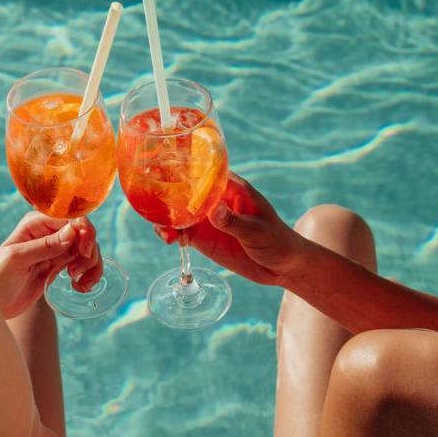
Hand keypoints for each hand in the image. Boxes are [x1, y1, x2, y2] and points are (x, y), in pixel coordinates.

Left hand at [0, 212, 102, 317]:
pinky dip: (89, 274)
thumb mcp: (17, 259)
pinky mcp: (60, 265)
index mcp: (36, 223)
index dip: (84, 232)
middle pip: (84, 233)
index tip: (84, 253)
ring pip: (88, 249)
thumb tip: (72, 232)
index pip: (71, 218)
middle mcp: (48, 232)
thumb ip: (44, 246)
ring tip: (80, 284)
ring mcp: (56, 249)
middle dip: (89, 252)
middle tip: (77, 273)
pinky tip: (80, 287)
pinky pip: (83, 264)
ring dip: (92, 266)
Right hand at [153, 172, 306, 286]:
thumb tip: (214, 211)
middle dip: (169, 196)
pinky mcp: (204, 238)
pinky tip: (167, 239)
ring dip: (167, 218)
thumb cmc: (277, 240)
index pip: (205, 172)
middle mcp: (215, 200)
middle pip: (186, 192)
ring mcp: (208, 219)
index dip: (185, 169)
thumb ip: (234, 222)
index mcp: (232, 188)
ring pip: (180, 213)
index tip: (166, 170)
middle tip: (155, 205)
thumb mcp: (257, 231)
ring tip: (161, 228)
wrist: (282, 267)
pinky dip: (171, 234)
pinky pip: (182, 232)